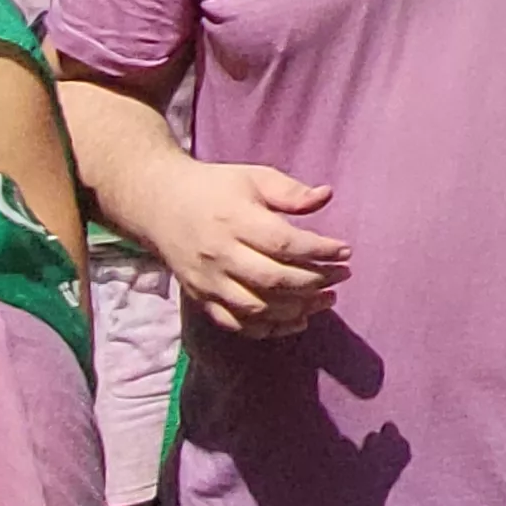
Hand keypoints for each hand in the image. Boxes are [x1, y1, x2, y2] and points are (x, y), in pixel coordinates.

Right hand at [127, 159, 349, 337]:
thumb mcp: (253, 177)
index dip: (319, 251)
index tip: (345, 251)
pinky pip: (236, 324)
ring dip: (297, 309)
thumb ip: (289, 191)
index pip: (283, 243)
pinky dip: (268, 329)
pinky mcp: (201, 298)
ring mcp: (208, 281)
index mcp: (235, 220)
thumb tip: (326, 196)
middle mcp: (219, 255)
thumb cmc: (215, 188)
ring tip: (327, 300)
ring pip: (257, 307)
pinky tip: (297, 321)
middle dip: (315, 282)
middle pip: (273, 280)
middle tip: (342, 276)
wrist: (160, 206)